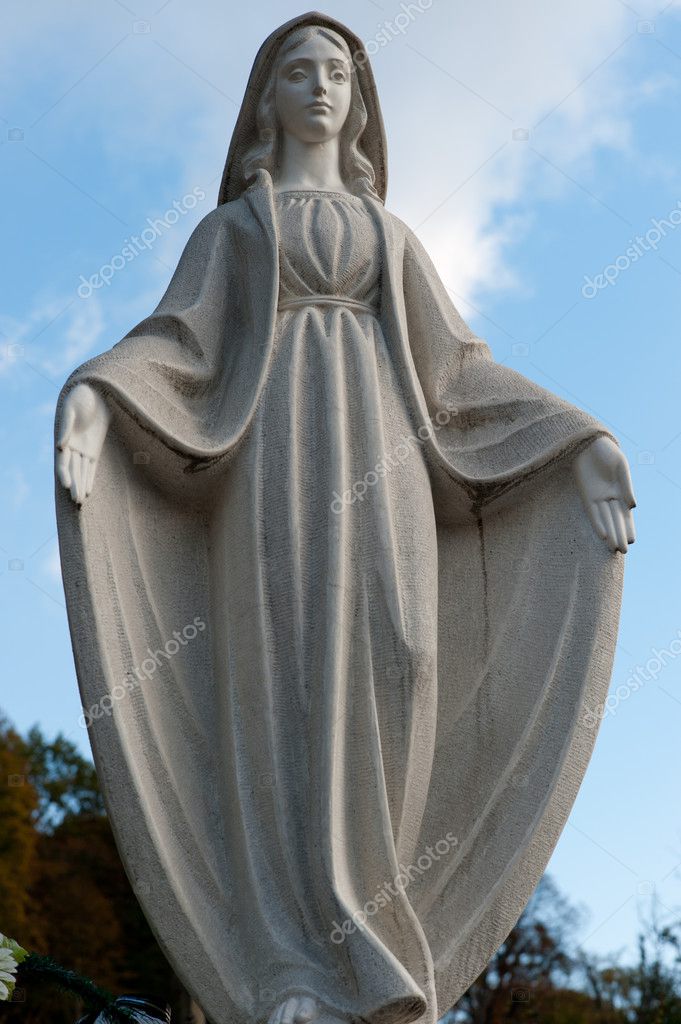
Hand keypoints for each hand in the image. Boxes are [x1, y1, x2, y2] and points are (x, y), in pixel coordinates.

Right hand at [56, 383, 110, 504]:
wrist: (97, 392)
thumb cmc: (81, 398)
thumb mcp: (71, 409)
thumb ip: (66, 427)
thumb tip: (60, 446)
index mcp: (65, 439)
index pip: (63, 462)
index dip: (64, 474)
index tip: (67, 485)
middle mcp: (73, 447)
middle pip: (73, 470)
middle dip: (74, 485)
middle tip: (76, 501)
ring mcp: (84, 449)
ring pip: (82, 472)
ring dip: (81, 486)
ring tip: (80, 501)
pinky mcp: (95, 448)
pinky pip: (92, 467)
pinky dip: (90, 478)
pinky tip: (88, 491)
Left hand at [573, 436, 635, 553]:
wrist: (587, 441)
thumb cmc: (607, 451)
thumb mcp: (620, 467)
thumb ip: (627, 486)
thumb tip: (633, 506)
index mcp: (620, 491)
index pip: (625, 514)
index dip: (628, 527)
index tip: (632, 540)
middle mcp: (608, 497)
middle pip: (615, 520)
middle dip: (619, 535)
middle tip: (623, 552)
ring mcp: (596, 497)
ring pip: (604, 519)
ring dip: (609, 534)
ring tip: (614, 548)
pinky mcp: (585, 494)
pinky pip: (592, 512)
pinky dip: (597, 523)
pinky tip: (602, 535)